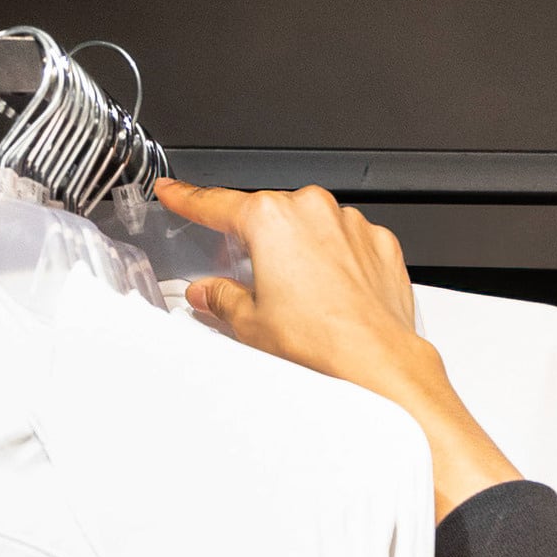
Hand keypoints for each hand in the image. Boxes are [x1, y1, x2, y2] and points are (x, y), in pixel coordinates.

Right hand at [159, 180, 525, 518]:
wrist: (379, 364)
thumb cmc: (320, 343)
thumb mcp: (251, 323)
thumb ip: (222, 298)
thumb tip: (208, 293)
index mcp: (271, 219)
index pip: (216, 204)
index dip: (189, 199)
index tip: (175, 192)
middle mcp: (313, 210)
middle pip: (272, 217)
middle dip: (261, 244)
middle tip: (258, 283)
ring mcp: (351, 225)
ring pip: (313, 229)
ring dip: (304, 253)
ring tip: (304, 300)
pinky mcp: (381, 244)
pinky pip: (349, 244)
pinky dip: (338, 263)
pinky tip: (334, 297)